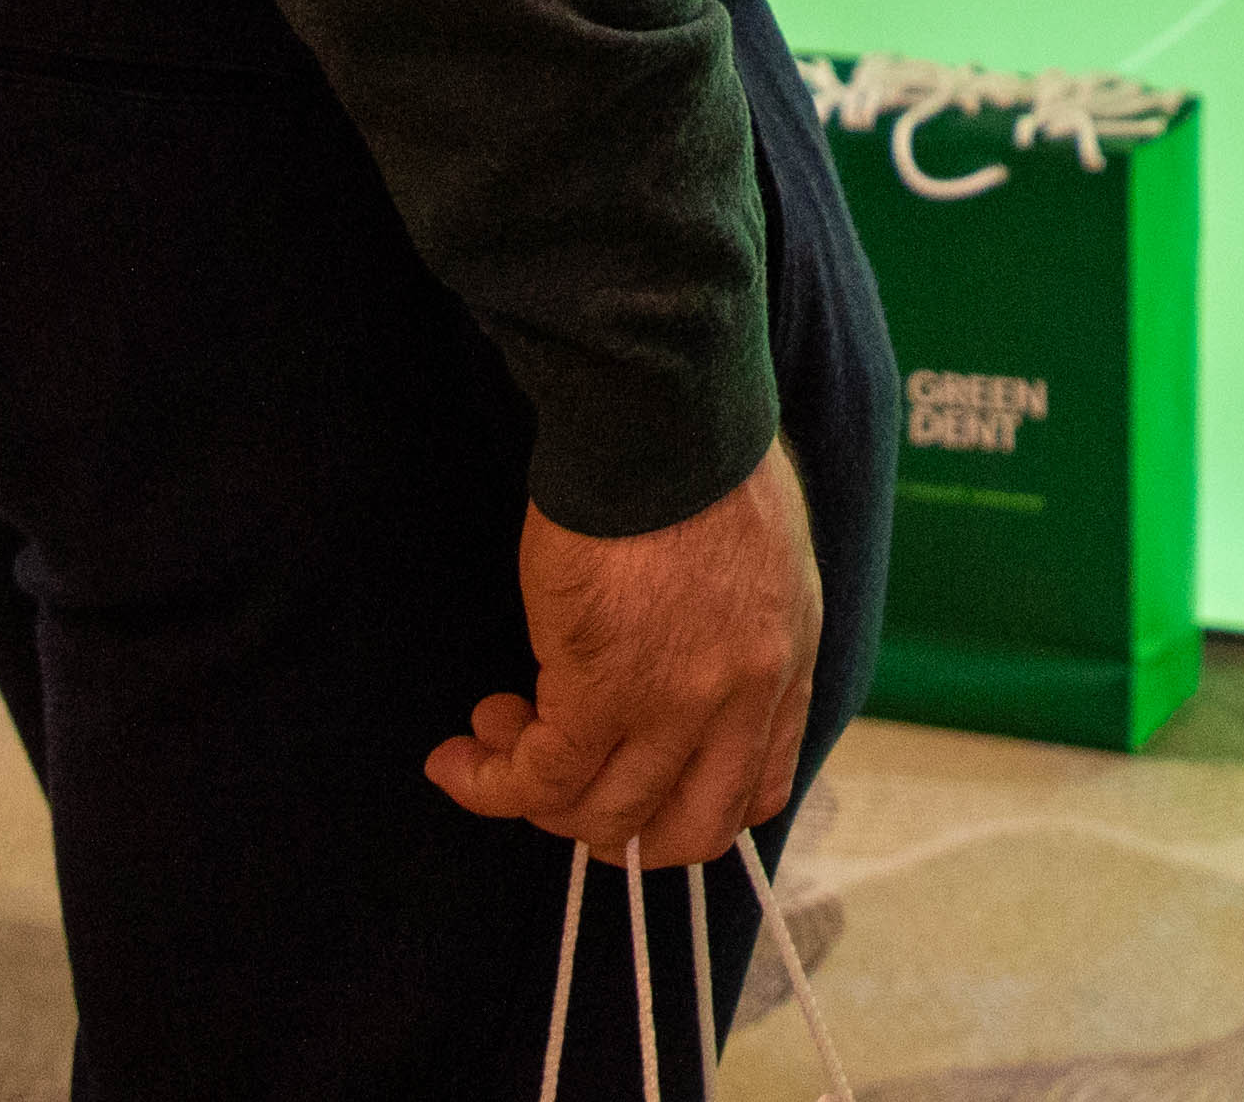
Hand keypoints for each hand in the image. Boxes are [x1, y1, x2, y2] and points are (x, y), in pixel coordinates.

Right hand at [427, 441, 822, 869]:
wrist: (662, 414)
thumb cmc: (698, 451)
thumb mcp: (760, 551)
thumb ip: (735, 620)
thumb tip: (682, 652)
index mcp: (785, 660)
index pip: (759, 788)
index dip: (688, 806)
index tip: (634, 779)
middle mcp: (741, 700)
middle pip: (686, 830)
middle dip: (613, 825)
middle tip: (558, 775)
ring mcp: (675, 705)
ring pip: (604, 816)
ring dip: (539, 799)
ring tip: (496, 735)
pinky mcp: (599, 692)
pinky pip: (538, 780)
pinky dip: (490, 784)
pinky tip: (458, 759)